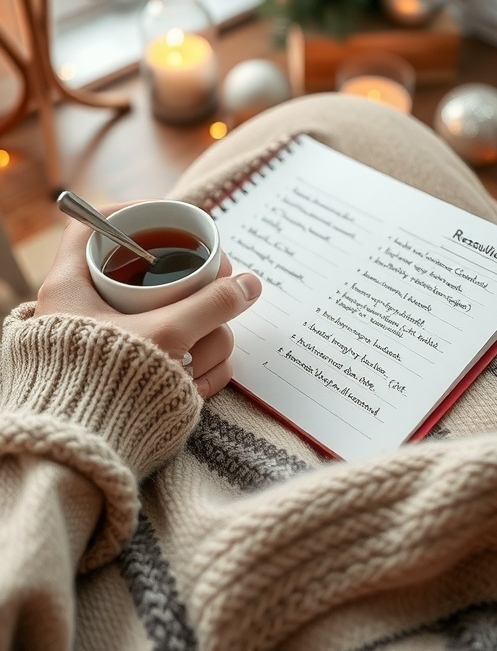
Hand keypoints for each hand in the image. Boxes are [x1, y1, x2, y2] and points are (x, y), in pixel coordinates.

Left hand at [35, 206, 261, 397]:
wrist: (82, 456)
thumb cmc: (107, 385)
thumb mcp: (165, 334)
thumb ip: (211, 304)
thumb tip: (250, 284)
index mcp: (73, 284)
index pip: (96, 227)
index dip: (132, 213)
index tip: (172, 219)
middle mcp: (90, 309)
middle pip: (152, 271)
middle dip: (197, 293)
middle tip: (220, 291)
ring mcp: (116, 342)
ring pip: (172, 317)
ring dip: (202, 342)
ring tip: (198, 364)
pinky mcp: (137, 372)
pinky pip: (173, 354)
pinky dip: (193, 370)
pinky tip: (197, 386)